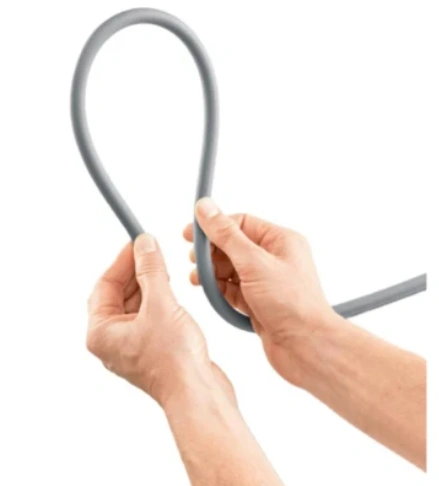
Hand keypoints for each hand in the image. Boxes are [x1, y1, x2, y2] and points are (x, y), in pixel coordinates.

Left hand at [87, 233, 234, 407]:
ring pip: (134, 305)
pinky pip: (147, 316)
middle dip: (135, 271)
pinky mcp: (151, 349)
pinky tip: (169, 289)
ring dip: (147, 284)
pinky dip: (156, 299)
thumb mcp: (160, 304)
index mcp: (101, 333)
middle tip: (150, 250)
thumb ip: (151, 270)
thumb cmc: (174, 360)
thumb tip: (144, 244)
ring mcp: (132, 346)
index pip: (104, 285)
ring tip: (161, 266)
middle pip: (118, 294)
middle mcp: (112, 341)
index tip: (137, 242)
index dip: (121, 260)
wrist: (198, 393)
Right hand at [184, 198, 336, 385]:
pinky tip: (209, 291)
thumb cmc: (292, 303)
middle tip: (194, 258)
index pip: (241, 223)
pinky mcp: (258, 302)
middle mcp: (273, 259)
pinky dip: (219, 290)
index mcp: (280, 241)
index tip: (191, 233)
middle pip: (233, 246)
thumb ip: (226, 235)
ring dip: (212, 272)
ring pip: (231, 269)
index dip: (214, 226)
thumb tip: (206, 208)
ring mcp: (265, 281)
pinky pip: (233, 289)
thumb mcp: (254, 262)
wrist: (307, 347)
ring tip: (198, 278)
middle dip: (211, 252)